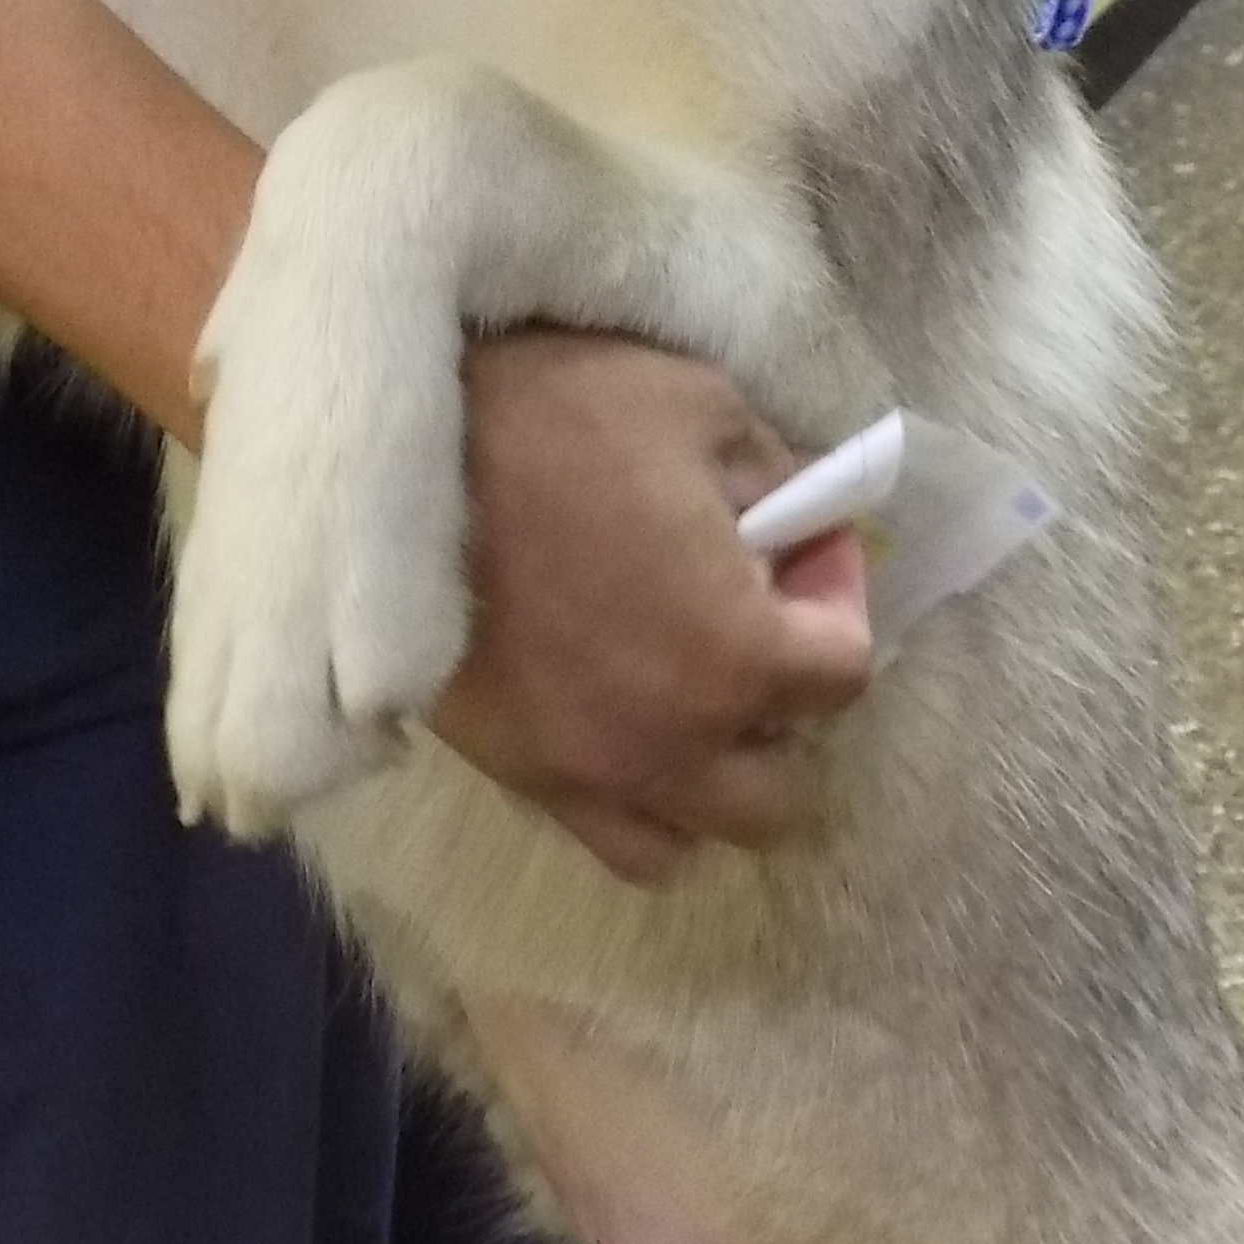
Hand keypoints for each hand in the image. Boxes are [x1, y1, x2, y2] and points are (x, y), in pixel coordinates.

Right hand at [428, 329, 876, 884]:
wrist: (398, 447)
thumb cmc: (561, 413)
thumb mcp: (703, 407)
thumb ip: (782, 476)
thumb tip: (810, 514)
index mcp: (736, 654)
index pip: (845, 669)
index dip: (836, 593)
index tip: (800, 538)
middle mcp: (671, 743)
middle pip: (782, 790)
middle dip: (786, 708)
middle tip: (751, 623)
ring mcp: (587, 772)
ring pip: (694, 836)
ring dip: (712, 772)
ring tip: (687, 688)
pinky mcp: (516, 773)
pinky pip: (604, 834)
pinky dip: (633, 795)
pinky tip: (619, 713)